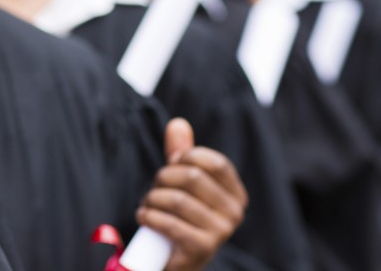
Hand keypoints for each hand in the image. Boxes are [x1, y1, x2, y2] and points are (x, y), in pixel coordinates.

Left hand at [136, 118, 247, 270]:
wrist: (175, 260)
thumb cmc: (179, 216)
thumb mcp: (182, 183)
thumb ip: (181, 153)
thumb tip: (177, 123)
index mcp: (236, 194)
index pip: (216, 162)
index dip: (188, 157)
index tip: (172, 164)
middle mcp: (235, 213)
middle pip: (193, 178)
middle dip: (164, 179)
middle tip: (154, 189)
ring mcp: (221, 232)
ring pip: (177, 200)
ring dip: (152, 200)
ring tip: (148, 205)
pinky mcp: (202, 248)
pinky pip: (169, 222)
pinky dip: (149, 216)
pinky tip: (144, 217)